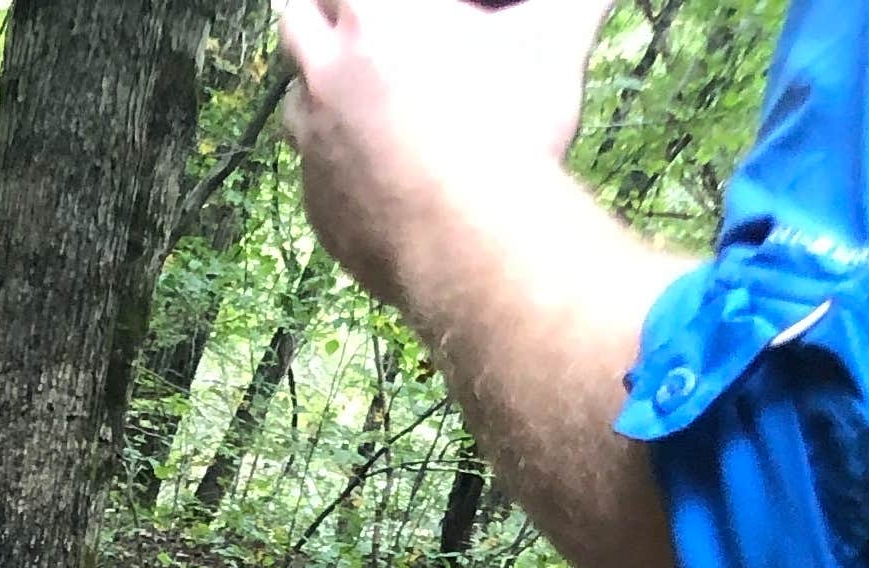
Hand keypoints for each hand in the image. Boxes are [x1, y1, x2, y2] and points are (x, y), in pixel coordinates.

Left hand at [281, 0, 614, 303]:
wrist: (474, 243)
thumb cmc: (516, 134)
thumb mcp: (554, 48)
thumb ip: (573, 7)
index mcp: (376, 16)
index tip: (367, 2)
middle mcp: (328, 75)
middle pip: (294, 19)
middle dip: (317, 16)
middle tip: (347, 24)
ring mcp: (314, 144)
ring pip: (295, 101)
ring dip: (319, 94)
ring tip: (361, 101)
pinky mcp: (317, 206)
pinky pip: (314, 175)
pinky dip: (337, 167)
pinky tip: (377, 173)